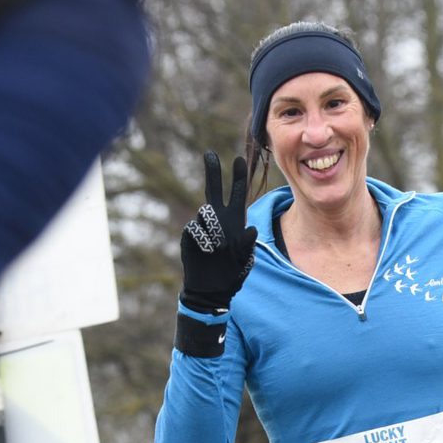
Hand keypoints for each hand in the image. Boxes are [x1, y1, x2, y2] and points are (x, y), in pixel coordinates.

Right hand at [179, 151, 257, 314]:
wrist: (211, 289)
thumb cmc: (232, 274)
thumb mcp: (244, 262)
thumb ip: (248, 246)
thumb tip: (251, 229)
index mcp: (235, 220)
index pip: (238, 194)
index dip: (238, 177)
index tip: (239, 159)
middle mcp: (218, 219)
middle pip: (214, 190)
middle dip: (212, 172)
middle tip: (209, 154)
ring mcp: (203, 226)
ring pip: (206, 211)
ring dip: (214, 228)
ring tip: (219, 248)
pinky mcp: (190, 235)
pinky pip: (195, 228)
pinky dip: (203, 238)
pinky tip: (207, 251)